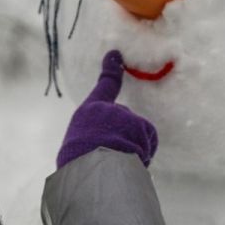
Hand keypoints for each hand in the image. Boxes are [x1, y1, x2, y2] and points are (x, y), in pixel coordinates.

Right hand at [56, 50, 157, 168]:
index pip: (104, 86)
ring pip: (138, 134)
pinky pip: (148, 142)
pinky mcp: (141, 126)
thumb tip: (96, 149)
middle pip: (125, 121)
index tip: (115, 55)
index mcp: (89, 111)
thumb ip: (91, 141)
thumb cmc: (79, 164)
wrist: (91, 169)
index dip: (111, 70)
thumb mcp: (76, 149)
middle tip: (111, 157)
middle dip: (123, 138)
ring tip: (118, 163)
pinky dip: (144, 155)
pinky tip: (130, 163)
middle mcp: (110, 109)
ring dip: (133, 149)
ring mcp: (127, 116)